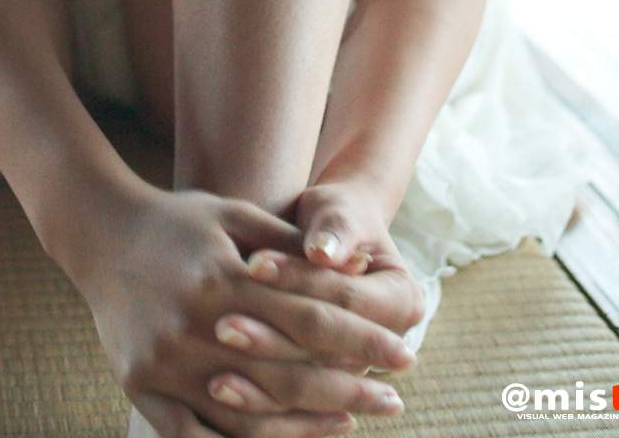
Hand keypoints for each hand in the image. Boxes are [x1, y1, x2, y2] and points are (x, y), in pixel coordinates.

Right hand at [77, 180, 415, 437]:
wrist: (99, 232)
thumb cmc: (177, 220)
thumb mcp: (232, 214)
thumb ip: (286, 246)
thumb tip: (353, 265)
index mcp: (221, 277)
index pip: (308, 319)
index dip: (361, 340)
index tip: (403, 355)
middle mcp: (192, 325)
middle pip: (287, 374)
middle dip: (349, 391)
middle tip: (394, 403)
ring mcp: (163, 363)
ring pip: (247, 415)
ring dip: (305, 426)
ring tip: (349, 424)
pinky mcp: (140, 387)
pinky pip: (195, 437)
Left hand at [200, 180, 425, 421]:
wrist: (332, 236)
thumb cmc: (334, 216)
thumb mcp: (338, 213)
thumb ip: (336, 230)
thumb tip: (324, 252)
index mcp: (403, 301)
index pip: (345, 297)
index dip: (299, 280)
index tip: (252, 263)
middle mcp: (389, 346)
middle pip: (324, 345)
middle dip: (273, 335)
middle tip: (223, 324)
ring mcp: (357, 370)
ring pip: (306, 381)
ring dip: (257, 377)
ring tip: (216, 366)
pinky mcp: (327, 385)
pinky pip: (291, 405)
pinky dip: (256, 400)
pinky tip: (216, 390)